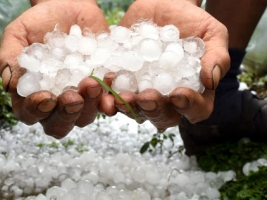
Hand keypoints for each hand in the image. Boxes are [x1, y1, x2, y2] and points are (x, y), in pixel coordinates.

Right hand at [0, 0, 108, 137]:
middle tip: (72, 97)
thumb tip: (10, 86)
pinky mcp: (101, 88)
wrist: (70, 7)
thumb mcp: (19, 34)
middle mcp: (56, 101)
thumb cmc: (41, 22)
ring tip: (92, 83)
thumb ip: (10, 59)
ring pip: (84, 118)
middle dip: (66, 115)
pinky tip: (109, 80)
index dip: (37, 111)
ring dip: (89, 107)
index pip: (30, 114)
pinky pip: (107, 102)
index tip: (46, 97)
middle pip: (59, 125)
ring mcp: (80, 97)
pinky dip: (110, 98)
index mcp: (32, 93)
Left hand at [100, 0, 229, 130]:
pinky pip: (115, 93)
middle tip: (146, 96)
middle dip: (154, 109)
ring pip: (136, 110)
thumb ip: (217, 56)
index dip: (189, 107)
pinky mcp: (124, 81)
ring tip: (121, 95)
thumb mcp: (212, 33)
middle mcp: (167, 97)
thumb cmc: (192, 21)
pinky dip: (109, 91)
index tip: (179, 94)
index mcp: (193, 91)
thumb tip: (211, 81)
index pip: (196, 110)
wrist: (163, 6)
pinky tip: (107, 79)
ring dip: (128, 106)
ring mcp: (143, 91)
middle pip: (163, 116)